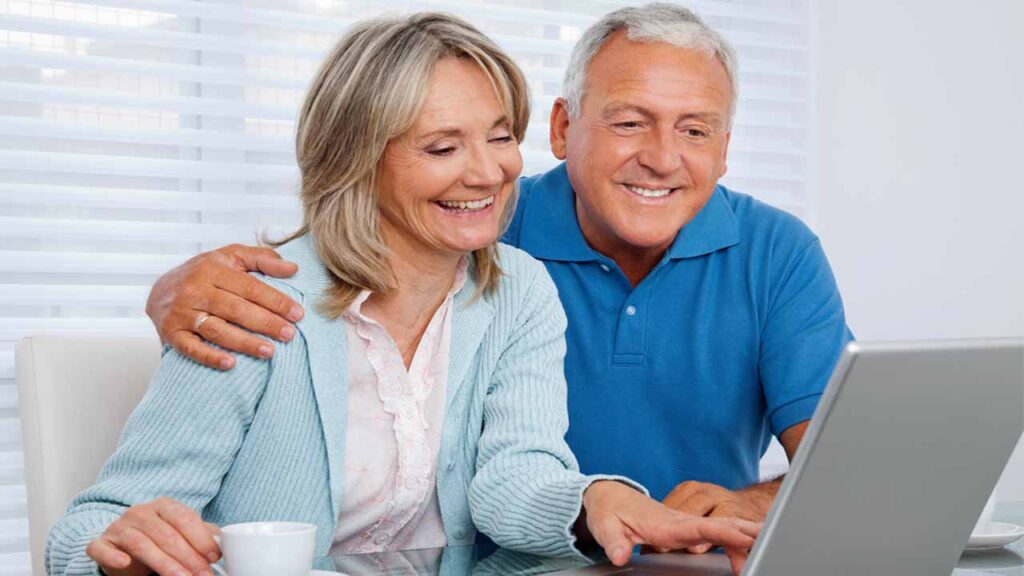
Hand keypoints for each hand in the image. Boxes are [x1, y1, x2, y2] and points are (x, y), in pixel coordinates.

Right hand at [86, 497, 220, 575]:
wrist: (122, 544)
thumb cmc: (159, 538)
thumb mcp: (181, 533)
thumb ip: (202, 535)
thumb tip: (223, 543)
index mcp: (163, 506)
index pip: (184, 518)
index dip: (201, 538)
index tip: (215, 556)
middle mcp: (140, 512)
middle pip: (166, 534)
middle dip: (188, 557)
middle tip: (202, 574)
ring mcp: (118, 527)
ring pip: (140, 544)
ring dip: (163, 563)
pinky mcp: (100, 543)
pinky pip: (102, 548)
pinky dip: (112, 556)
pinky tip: (125, 564)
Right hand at [146, 244, 302, 369]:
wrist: (159, 289)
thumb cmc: (205, 273)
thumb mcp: (231, 257)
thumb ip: (262, 259)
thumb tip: (293, 268)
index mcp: (213, 269)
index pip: (250, 287)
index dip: (275, 301)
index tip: (297, 314)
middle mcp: (195, 290)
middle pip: (235, 309)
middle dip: (265, 323)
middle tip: (289, 334)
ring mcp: (181, 312)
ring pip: (216, 330)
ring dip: (244, 342)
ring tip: (269, 351)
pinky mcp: (171, 333)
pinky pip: (191, 348)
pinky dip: (210, 357)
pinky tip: (231, 364)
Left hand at [581, 481, 759, 574]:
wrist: (612, 496)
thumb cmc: (611, 511)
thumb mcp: (606, 527)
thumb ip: (614, 542)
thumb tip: (619, 556)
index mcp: (665, 523)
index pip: (699, 527)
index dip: (721, 533)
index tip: (742, 537)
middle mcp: (681, 520)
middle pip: (720, 525)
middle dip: (745, 533)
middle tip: (769, 542)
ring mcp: (687, 522)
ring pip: (724, 525)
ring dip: (748, 533)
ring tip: (771, 542)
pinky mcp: (689, 527)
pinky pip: (719, 529)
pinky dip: (739, 535)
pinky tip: (754, 542)